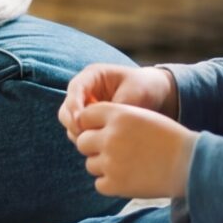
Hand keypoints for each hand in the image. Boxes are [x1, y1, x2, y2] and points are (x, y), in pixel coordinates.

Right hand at [58, 62, 177, 142]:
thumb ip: (114, 107)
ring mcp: (86, 108)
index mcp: (93, 76)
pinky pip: (81, 134)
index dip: (74, 105)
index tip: (80, 121)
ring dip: (80, 134)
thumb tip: (96, 126)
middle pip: (66, 109)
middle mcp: (85, 92)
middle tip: (87, 136)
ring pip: (71, 125)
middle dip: (74, 123)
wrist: (157, 95)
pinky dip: (88, 140)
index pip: (75, 88)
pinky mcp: (91, 123)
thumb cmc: (145, 88)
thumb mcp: (133, 93)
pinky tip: (102, 145)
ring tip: (98, 141)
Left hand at [68, 100, 197, 199]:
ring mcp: (111, 162)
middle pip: (82, 141)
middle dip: (93, 147)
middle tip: (113, 152)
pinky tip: (128, 178)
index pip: (84, 116)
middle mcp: (110, 137)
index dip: (91, 125)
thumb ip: (115, 118)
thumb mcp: (141, 116)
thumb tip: (86, 125)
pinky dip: (110, 183)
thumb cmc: (169, 138)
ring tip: (126, 165)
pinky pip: (99, 184)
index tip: (101, 132)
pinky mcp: (115, 184)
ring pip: (90, 164)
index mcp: (118, 115)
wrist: (190, 165)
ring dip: (103, 166)